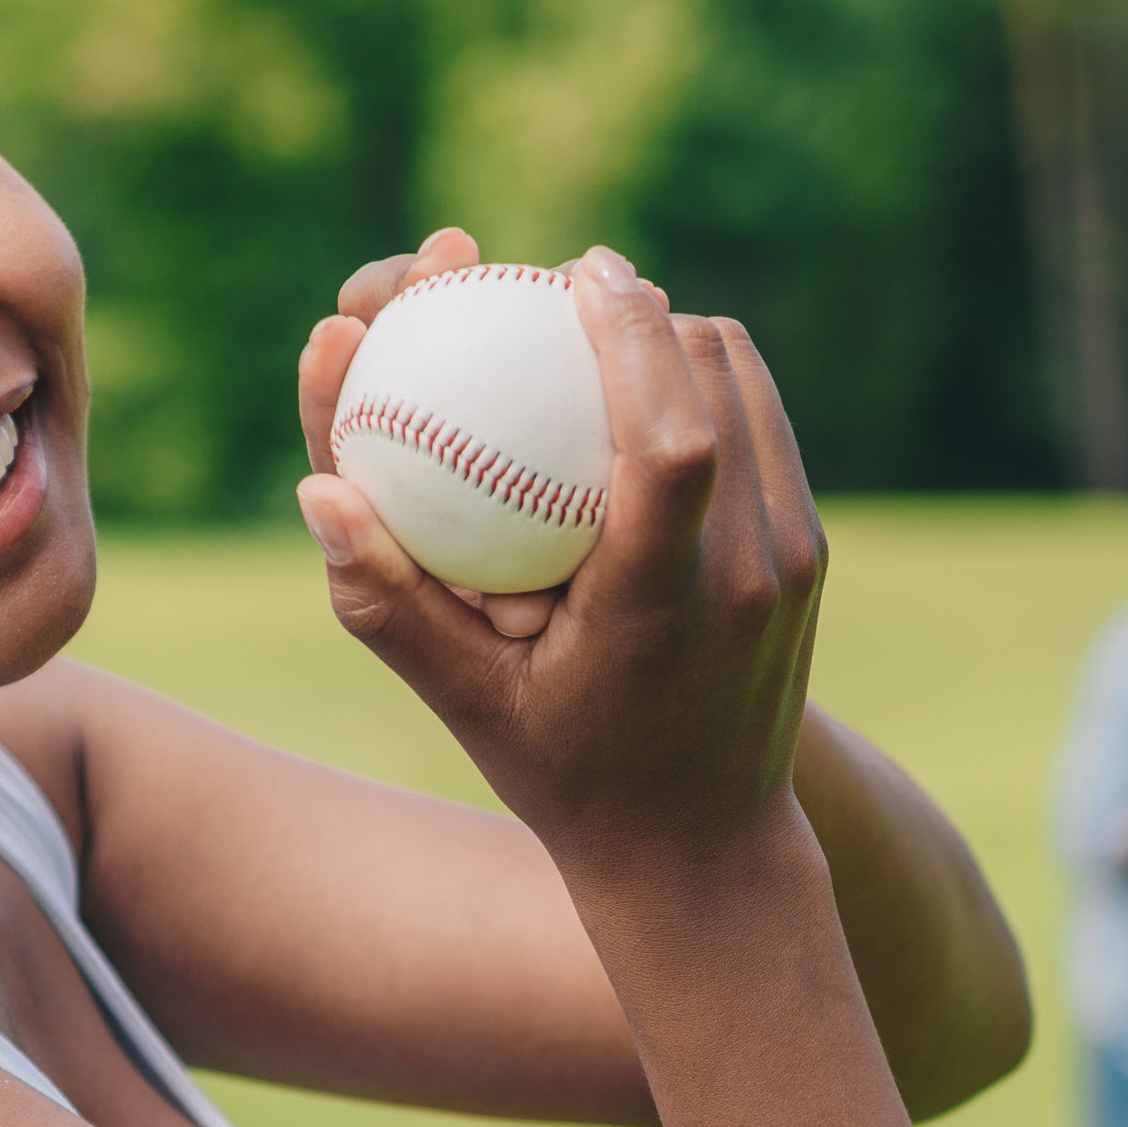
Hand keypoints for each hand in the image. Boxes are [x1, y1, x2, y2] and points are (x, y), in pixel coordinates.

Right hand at [294, 243, 823, 868]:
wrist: (704, 853)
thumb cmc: (567, 779)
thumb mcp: (467, 705)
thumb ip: (388, 602)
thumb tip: (317, 489)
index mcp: (663, 607)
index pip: (672, 439)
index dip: (630, 332)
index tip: (572, 273)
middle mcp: (749, 570)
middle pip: (717, 378)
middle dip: (644, 305)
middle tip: (563, 281)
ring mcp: (793, 557)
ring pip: (747, 383)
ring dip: (676, 332)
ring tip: (598, 318)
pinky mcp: (810, 552)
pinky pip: (761, 419)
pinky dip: (706, 376)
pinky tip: (642, 379)